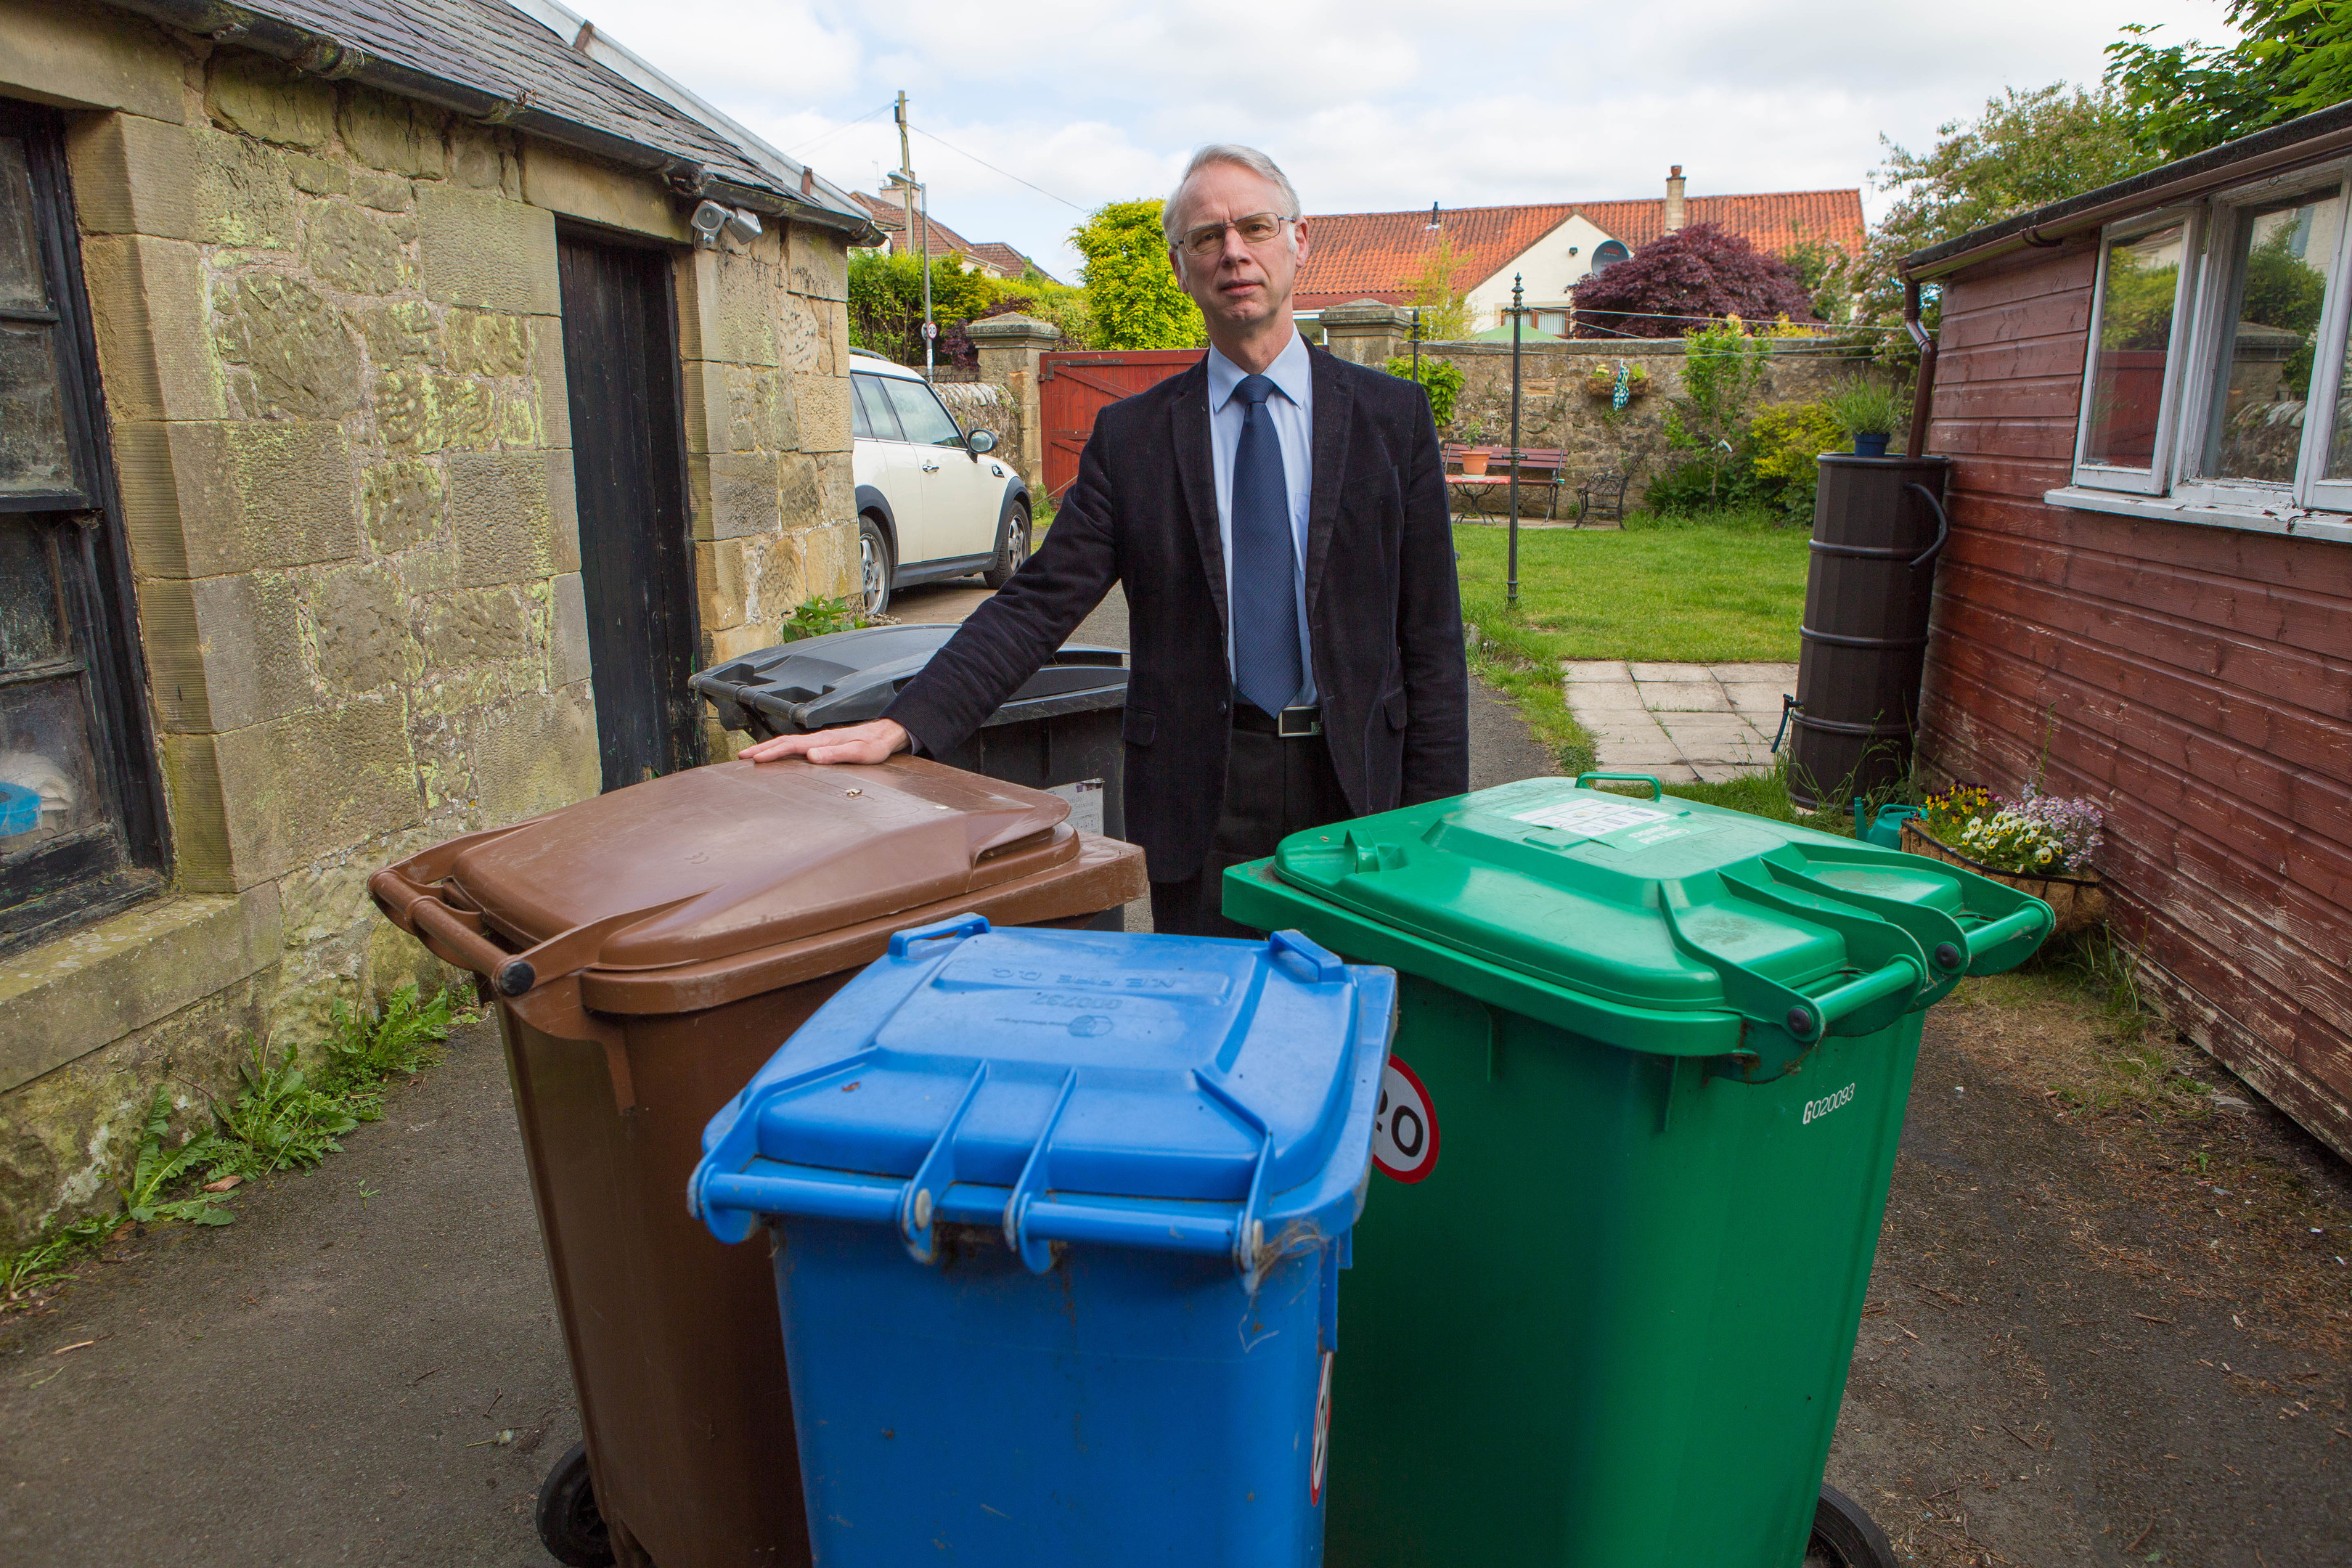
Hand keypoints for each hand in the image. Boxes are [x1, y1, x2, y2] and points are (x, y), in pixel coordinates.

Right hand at [738, 719, 909, 765]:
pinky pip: (796, 747)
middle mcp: (818, 739)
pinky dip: (781, 750)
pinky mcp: (823, 745)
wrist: (885, 735)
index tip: (755, 759)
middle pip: (784, 742)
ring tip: (752, 756)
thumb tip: (811, 756)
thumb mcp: (859, 753)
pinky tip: (777, 756)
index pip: (791, 745)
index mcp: (823, 740)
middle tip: (741, 756)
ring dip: (768, 749)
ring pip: (788, 744)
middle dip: (761, 749)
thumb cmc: (874, 745)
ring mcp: (819, 741)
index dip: (771, 752)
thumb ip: (835, 754)